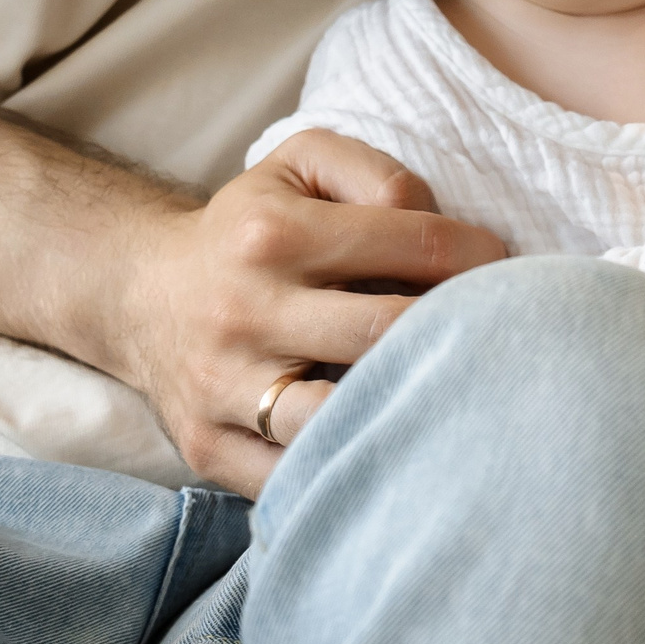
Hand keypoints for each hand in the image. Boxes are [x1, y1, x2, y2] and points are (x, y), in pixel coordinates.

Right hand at [110, 130, 507, 495]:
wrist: (138, 294)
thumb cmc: (249, 228)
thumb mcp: (301, 165)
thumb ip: (379, 174)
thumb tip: (442, 229)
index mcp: (275, 234)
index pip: (419, 246)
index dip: (483, 258)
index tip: (506, 274)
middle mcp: (246, 310)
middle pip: (390, 334)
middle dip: (461, 334)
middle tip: (497, 338)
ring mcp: (224, 386)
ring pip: (340, 417)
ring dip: (408, 409)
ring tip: (450, 399)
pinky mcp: (210, 446)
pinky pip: (293, 478)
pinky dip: (347, 468)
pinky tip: (392, 449)